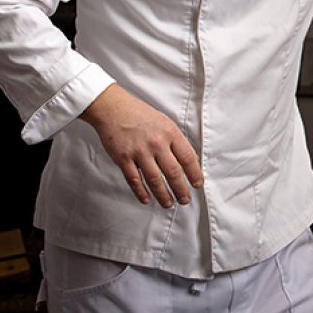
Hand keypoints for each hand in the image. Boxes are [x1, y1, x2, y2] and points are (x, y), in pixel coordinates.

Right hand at [80, 83, 203, 207]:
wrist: (114, 108)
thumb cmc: (141, 115)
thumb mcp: (165, 123)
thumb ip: (175, 141)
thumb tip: (189, 161)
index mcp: (170, 133)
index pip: (188, 158)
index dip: (195, 174)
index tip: (198, 185)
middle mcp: (157, 143)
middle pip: (173, 172)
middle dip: (181, 189)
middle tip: (185, 200)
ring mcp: (139, 152)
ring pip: (154, 180)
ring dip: (163, 195)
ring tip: (169, 204)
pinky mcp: (123, 158)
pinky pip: (134, 179)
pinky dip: (141, 192)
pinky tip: (147, 199)